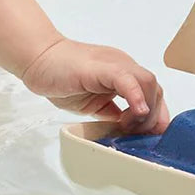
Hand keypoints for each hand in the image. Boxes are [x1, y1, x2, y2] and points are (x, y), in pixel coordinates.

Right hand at [21, 37, 170, 134]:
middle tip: (136, 135)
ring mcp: (114, 63)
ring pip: (147, 82)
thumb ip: (111, 113)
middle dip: (153, 117)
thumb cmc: (62, 77)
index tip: (149, 137)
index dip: (156, 116)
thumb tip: (127, 129)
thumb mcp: (92, 103)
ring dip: (145, 111)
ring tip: (128, 126)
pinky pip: (126, 79)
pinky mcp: (100, 67)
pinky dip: (136, 95)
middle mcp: (124, 65)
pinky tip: (136, 112)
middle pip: (155, 89)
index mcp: (123, 73)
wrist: (39, 57)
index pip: (152, 93)